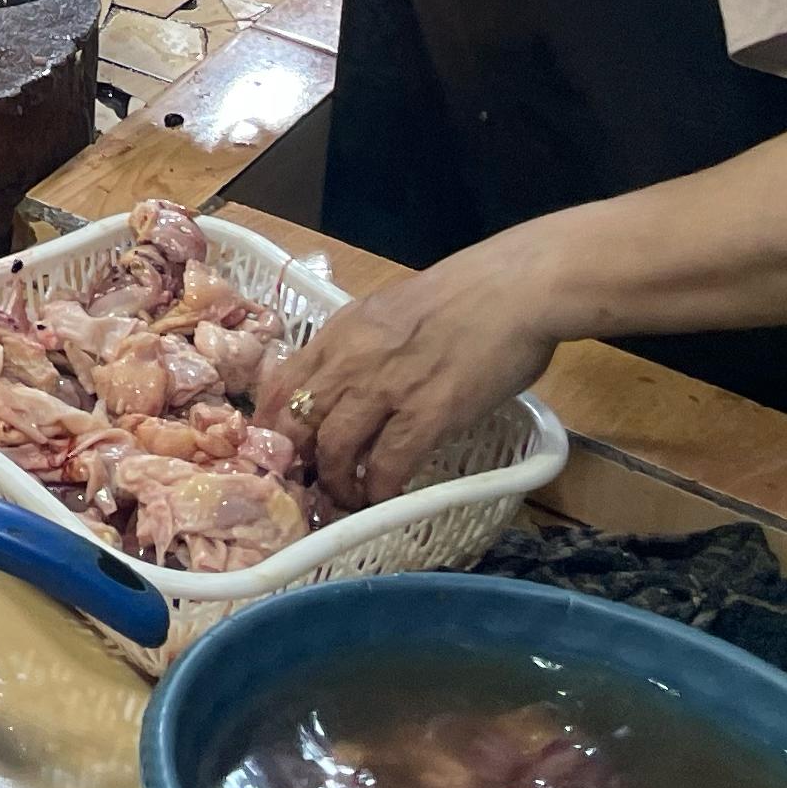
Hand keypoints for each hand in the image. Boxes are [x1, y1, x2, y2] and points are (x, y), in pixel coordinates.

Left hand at [263, 230, 570, 508]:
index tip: (278, 449)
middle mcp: (351, 359)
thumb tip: (352, 384)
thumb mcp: (390, 311)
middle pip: (299, 422)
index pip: (281, 383)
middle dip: (298, 461)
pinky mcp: (427, 414)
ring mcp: (386, 387)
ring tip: (349, 498)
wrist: (514, 288)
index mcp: (340, 330)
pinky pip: (386, 464)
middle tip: (311, 483)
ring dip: (337, 483)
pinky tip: (384, 497)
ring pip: (334, 449)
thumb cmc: (464, 295)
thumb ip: (363, 345)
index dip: (272, 424)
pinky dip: (379, 489)